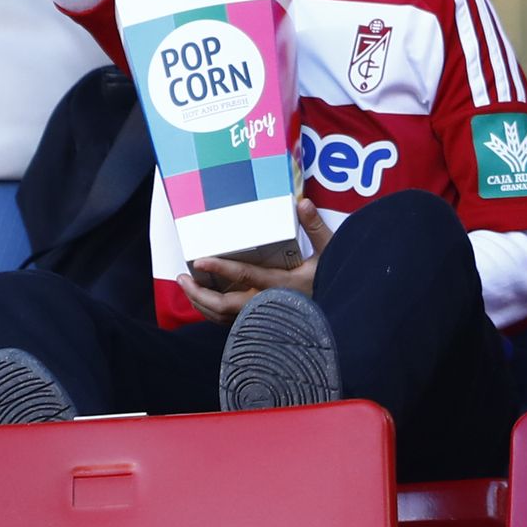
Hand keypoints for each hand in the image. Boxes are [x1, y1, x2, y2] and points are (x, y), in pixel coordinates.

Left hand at [178, 198, 335, 325]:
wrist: (343, 316)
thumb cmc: (335, 281)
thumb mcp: (330, 252)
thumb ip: (315, 227)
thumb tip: (302, 203)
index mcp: (282, 285)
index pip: (246, 276)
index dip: (221, 270)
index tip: (201, 261)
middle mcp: (268, 304)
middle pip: (225, 306)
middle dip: (199, 294)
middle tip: (183, 277)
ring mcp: (264, 318)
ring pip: (224, 318)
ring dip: (201, 304)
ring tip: (187, 286)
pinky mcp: (262, 323)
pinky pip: (230, 323)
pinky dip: (213, 312)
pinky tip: (204, 300)